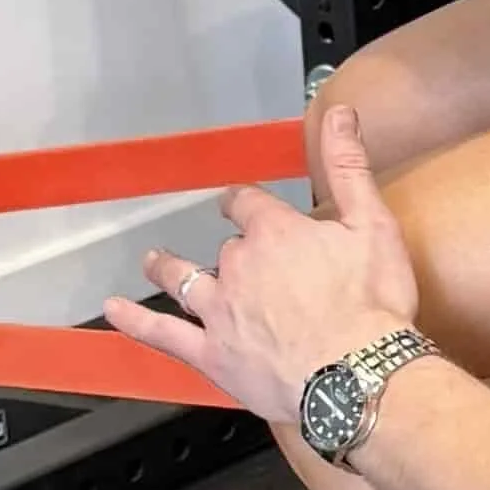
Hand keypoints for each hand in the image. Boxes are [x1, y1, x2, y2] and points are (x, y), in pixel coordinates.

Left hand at [107, 105, 419, 428]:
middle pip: (226, 247)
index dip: (246, 203)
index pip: (250, 204)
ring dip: (167, 268)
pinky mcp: (212, 354)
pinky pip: (162, 333)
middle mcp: (240, 266)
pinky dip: (135, 321)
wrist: (357, 376)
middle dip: (230, 248)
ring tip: (153, 260)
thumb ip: (349, 167)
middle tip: (236, 253)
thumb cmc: (372, 306)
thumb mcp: (373, 225)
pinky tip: (116, 311)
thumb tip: (338, 114)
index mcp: (277, 232)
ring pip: (184, 281)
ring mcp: (220, 311)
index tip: (244, 203)